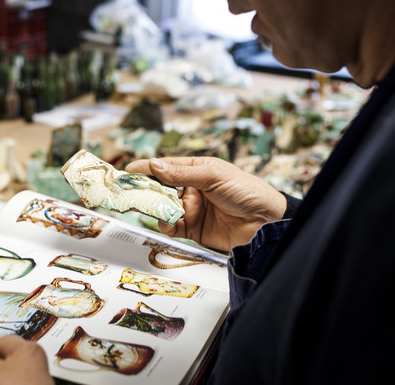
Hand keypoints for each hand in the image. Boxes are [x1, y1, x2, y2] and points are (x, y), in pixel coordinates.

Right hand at [125, 157, 287, 250]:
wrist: (266, 222)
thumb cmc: (247, 191)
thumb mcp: (214, 176)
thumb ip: (182, 174)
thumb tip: (155, 165)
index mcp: (196, 170)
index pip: (165, 167)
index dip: (146, 168)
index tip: (127, 171)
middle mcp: (191, 189)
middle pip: (159, 188)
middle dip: (144, 190)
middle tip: (129, 192)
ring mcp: (191, 209)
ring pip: (163, 208)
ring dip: (154, 208)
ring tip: (147, 208)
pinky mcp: (194, 229)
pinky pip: (172, 227)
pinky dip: (165, 225)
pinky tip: (166, 222)